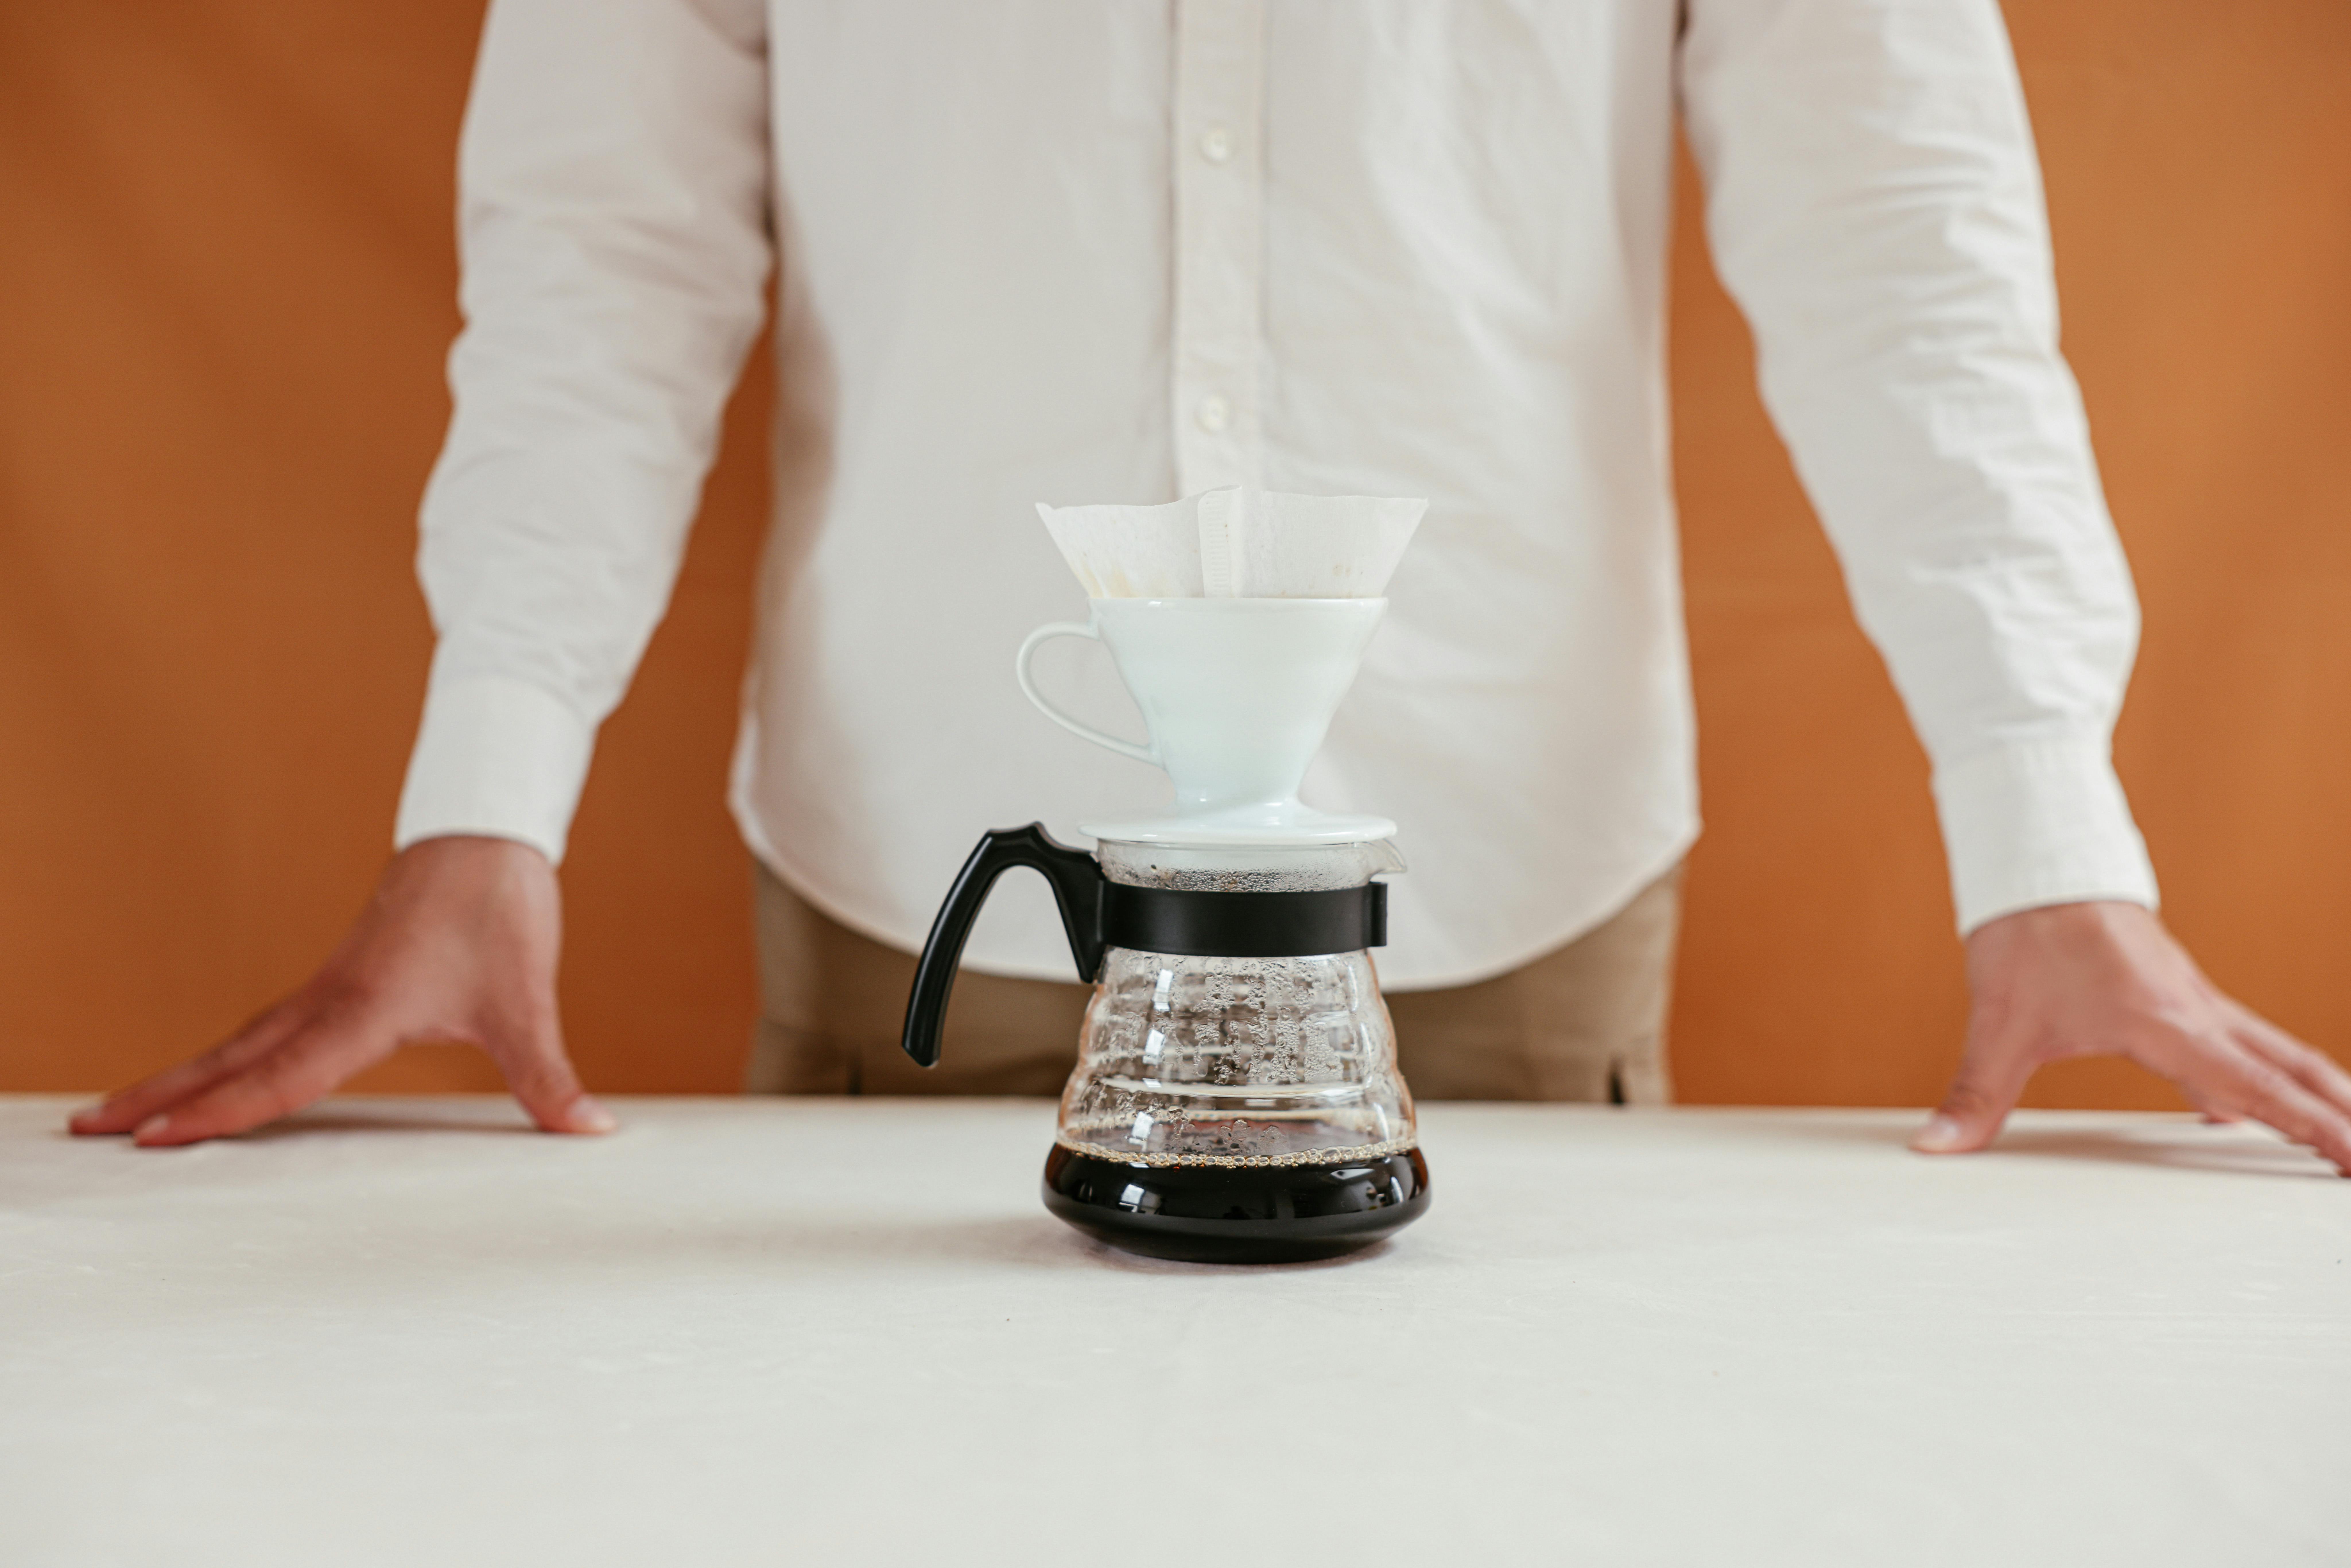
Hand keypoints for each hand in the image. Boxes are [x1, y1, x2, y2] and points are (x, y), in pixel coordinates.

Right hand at [69, 836, 614, 1146]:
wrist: (486, 833)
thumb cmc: (498, 907)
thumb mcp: (527, 1002)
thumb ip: (549, 1077)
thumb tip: (589, 1129)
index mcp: (363, 1010)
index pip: (278, 1078)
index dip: (216, 1114)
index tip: (151, 1139)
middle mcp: (330, 1000)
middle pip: (229, 1059)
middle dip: (160, 1096)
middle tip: (90, 1130)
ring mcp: (329, 988)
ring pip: (240, 1040)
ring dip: (183, 1075)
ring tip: (125, 1111)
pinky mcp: (341, 979)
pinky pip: (268, 1027)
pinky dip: (228, 1054)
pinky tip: (217, 1074)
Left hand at [1912, 900, 2350, 1172]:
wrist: (2036, 868)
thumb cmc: (2027, 935)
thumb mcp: (1998, 1024)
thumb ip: (1974, 1095)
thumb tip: (1937, 1145)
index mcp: (2166, 1025)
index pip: (2257, 1090)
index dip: (2314, 1129)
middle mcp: (2195, 1011)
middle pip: (2291, 1070)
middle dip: (2340, 1114)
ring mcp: (2193, 1000)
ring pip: (2274, 1052)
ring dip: (2312, 1092)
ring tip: (2342, 1136)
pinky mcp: (2178, 993)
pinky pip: (2238, 1041)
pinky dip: (2261, 1074)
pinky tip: (2243, 1108)